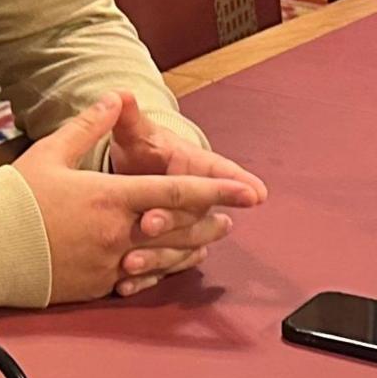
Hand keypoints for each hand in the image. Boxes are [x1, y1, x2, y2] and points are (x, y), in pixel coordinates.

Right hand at [14, 93, 263, 305]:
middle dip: (208, 221)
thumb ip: (88, 125)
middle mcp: (116, 233)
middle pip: (178, 229)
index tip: (248, 192)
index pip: (177, 192)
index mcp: (109, 198)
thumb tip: (113, 100)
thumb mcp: (50, 153)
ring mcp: (107, 263)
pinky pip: (137, 278)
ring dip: (189, 248)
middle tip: (229, 216)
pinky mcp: (95, 285)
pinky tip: (166, 264)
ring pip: (163, 258)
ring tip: (205, 240)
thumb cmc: (13, 201)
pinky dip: (157, 269)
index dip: (218, 190)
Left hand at [103, 96, 268, 295]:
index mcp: (197, 167)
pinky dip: (146, 276)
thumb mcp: (134, 132)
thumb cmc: (141, 149)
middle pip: (197, 214)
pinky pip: (164, 267)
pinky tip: (126, 283)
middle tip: (152, 222)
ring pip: (183, 247)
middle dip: (177, 220)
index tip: (256, 193)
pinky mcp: (167, 251)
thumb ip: (128, 117)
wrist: (132, 173)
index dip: (238, 183)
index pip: (222, 173)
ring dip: (159, 256)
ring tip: (131, 260)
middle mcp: (197, 200)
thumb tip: (121, 93)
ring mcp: (185, 229)